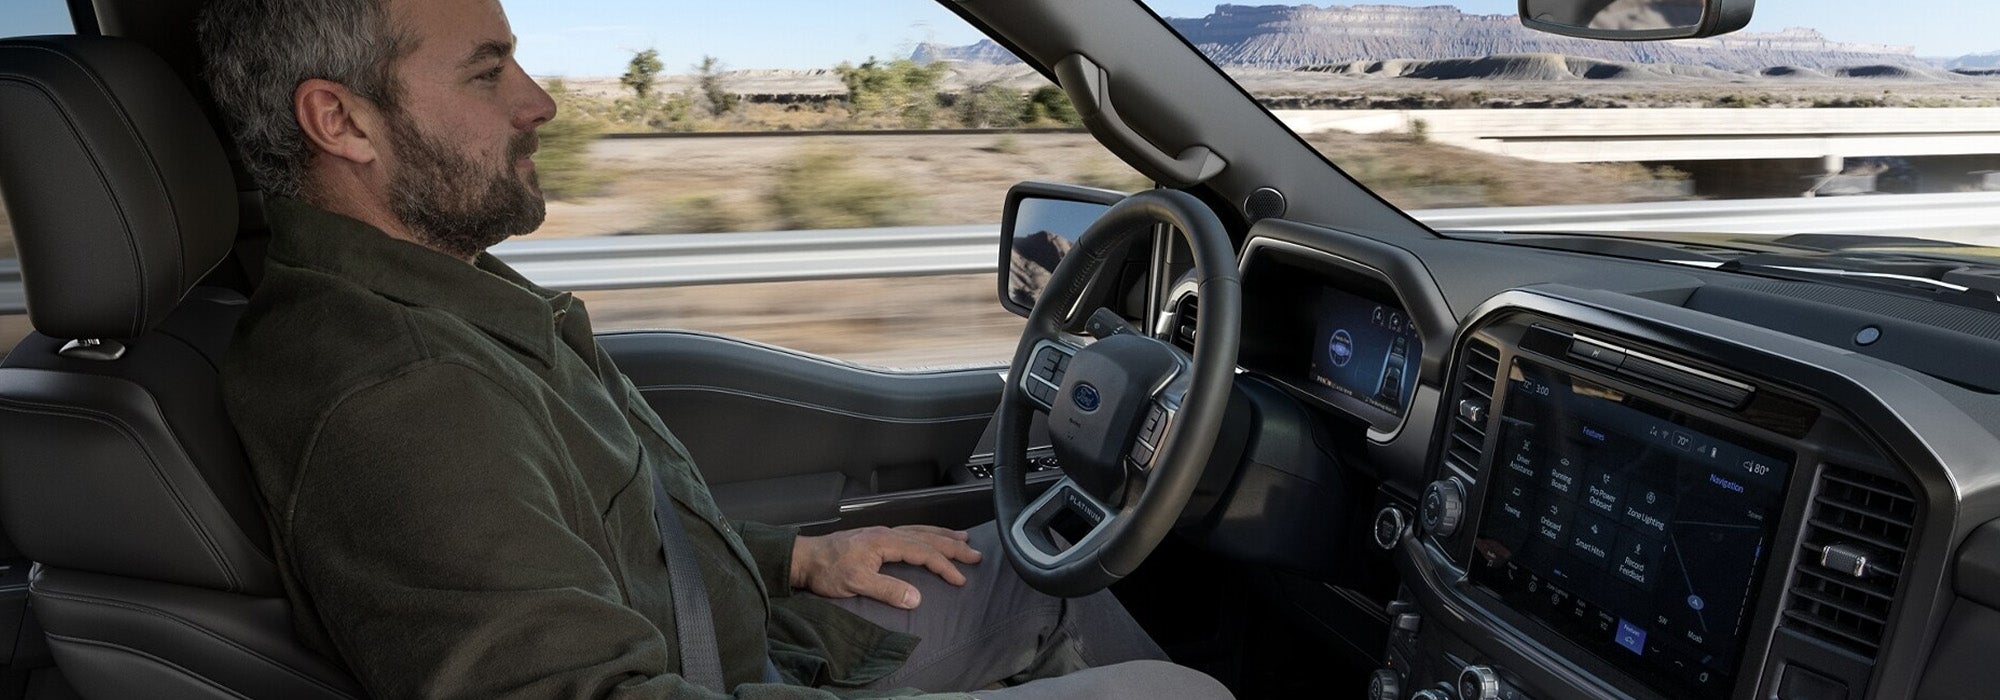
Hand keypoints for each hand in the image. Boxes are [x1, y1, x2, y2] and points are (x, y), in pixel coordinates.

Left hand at [789, 525, 982, 608]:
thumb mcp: (855, 584)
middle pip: (927, 537)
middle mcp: (887, 533)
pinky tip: (929, 537)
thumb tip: (916, 598)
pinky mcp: (876, 537)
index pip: (924, 552)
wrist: (805, 558)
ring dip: (943, 535)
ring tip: (962, 538)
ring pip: (920, 531)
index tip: (961, 579)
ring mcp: (882, 533)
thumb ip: (887, 590)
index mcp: (885, 542)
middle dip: (953, 546)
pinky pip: (909, 531)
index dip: (945, 566)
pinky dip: (926, 533)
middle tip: (975, 554)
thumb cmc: (827, 571)